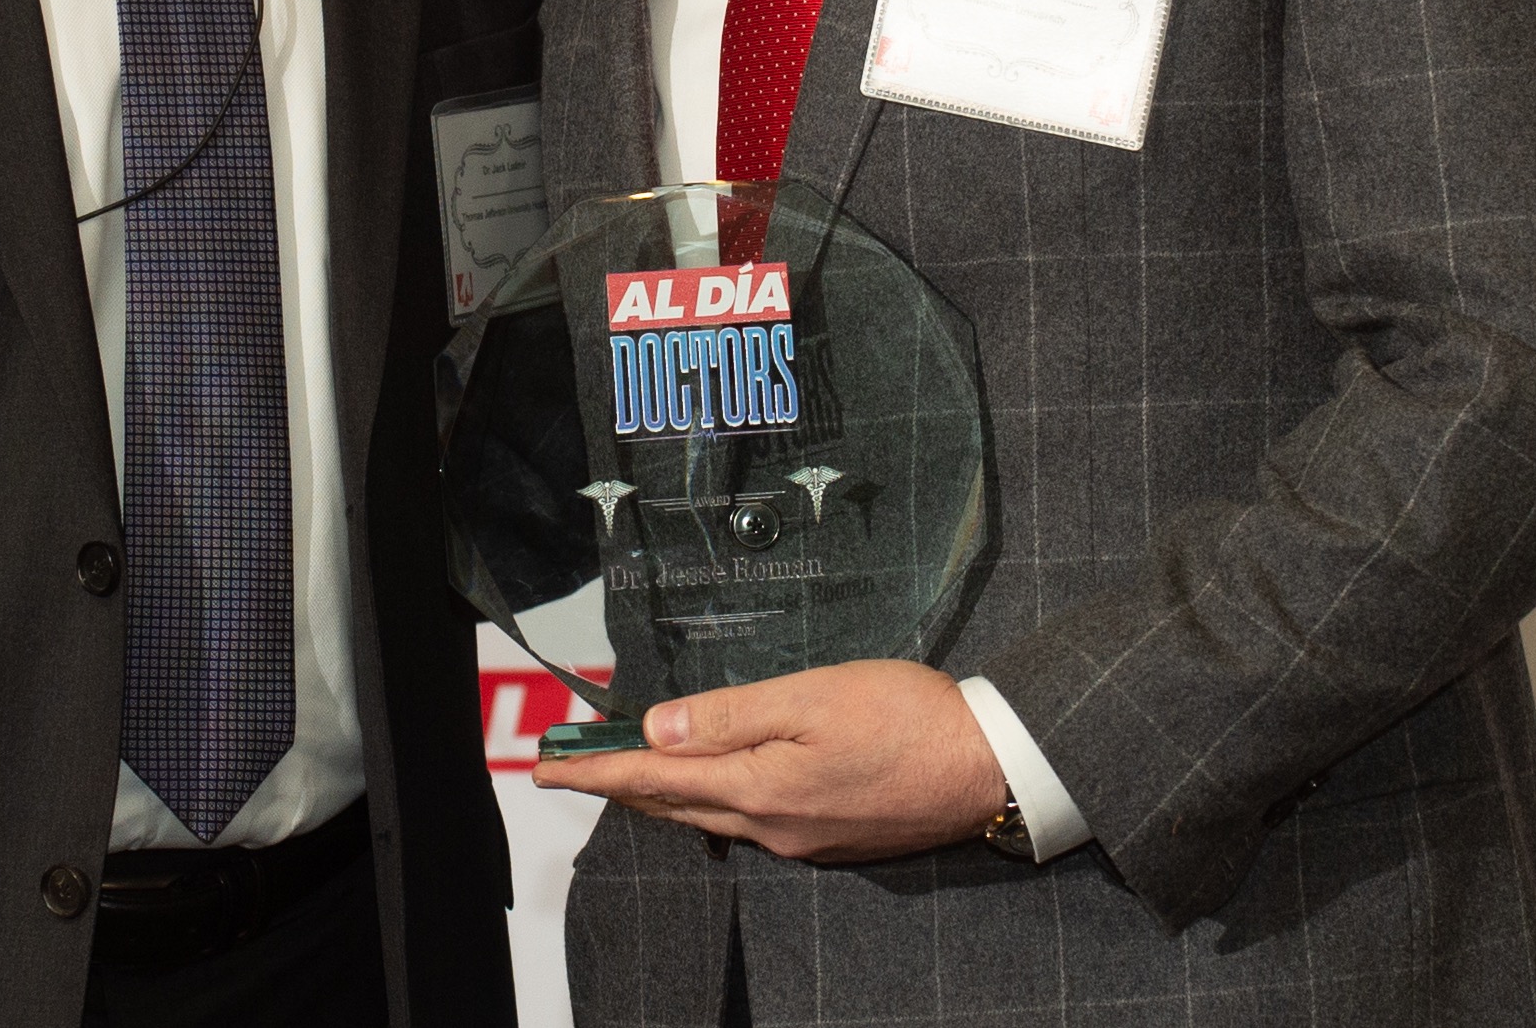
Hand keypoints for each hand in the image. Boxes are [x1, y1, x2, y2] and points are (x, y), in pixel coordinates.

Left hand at [529, 660, 1004, 864]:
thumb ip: (730, 714)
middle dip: (619, 784)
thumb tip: (657, 729)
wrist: (988, 766)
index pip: (655, 780)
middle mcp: (773, 825)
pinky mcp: (828, 837)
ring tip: (627, 772)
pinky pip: (749, 822)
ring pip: (711, 816)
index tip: (547, 767)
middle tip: (572, 767)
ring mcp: (802, 838)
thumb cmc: (908, 717)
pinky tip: (711, 784)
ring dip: (663, 794)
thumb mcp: (812, 696)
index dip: (597, 771)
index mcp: (760, 788)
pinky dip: (712, 800)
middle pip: (675, 805)